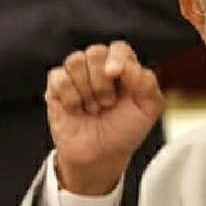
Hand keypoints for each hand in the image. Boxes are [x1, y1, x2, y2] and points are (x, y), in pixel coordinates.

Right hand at [45, 41, 164, 194]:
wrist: (101, 156)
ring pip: (75, 61)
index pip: (119, 49)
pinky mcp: (57, 87)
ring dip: (87, 90)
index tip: (115, 74)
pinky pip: (58, 77)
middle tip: (107, 104)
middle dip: (102, 83)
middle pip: (95, 52)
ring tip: (93, 108)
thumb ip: (147, 83)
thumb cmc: (125, 130)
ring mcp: (77, 75)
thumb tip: (125, 65)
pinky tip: (77, 109)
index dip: (117, 59)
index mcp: (124, 67)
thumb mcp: (149, 109)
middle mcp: (99, 67)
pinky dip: (70, 97)